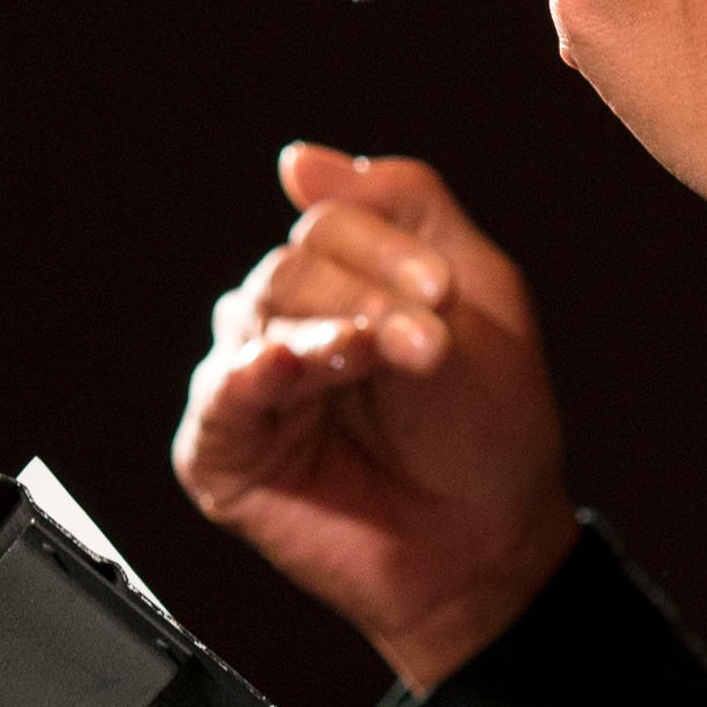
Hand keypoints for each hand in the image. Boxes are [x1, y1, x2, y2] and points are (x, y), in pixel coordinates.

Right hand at [169, 143, 578, 695]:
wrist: (491, 547)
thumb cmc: (487, 431)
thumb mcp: (476, 292)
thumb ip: (406, 206)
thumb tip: (299, 159)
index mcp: (341, 284)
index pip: (332, 222)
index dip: (389, 250)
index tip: (446, 294)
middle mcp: (284, 326)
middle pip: (290, 265)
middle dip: (367, 296)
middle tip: (429, 346)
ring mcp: (248, 390)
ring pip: (255, 317)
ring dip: (326, 331)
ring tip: (375, 358)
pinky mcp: (222, 457)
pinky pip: (215, 400)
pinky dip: (249, 376)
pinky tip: (287, 368)